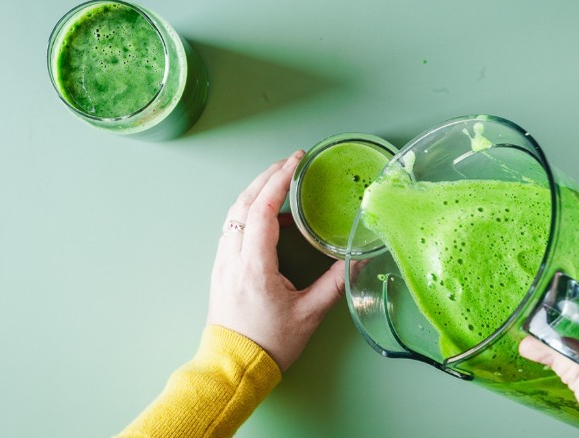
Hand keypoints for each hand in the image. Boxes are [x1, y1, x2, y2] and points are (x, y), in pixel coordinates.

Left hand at [207, 150, 346, 371]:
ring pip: (234, 214)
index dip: (278, 181)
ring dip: (255, 192)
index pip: (262, 210)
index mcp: (253, 266)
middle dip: (266, 177)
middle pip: (243, 204)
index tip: (296, 162)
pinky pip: (233, 228)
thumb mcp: (309, 314)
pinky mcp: (222, 269)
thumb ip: (334, 284)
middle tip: (290, 163)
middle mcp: (232, 258)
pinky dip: (249, 211)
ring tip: (279, 180)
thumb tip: (357, 260)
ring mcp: (222, 262)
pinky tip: (269, 215)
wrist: (233, 367)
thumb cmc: (269, 344)